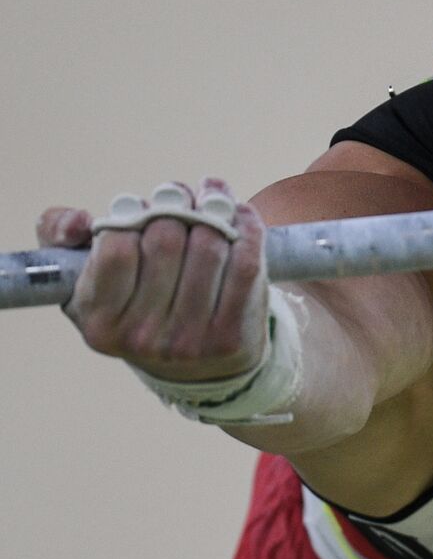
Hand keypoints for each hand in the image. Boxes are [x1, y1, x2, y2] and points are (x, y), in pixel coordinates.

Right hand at [35, 177, 269, 380]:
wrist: (199, 363)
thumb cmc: (136, 303)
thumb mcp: (87, 277)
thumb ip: (60, 236)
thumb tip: (78, 220)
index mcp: (100, 321)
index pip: (116, 247)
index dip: (133, 214)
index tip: (143, 206)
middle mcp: (142, 337)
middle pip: (166, 240)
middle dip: (176, 205)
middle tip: (181, 195)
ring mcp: (189, 340)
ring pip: (209, 246)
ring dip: (214, 212)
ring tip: (211, 201)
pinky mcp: (231, 335)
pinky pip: (245, 264)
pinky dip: (247, 229)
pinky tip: (239, 216)